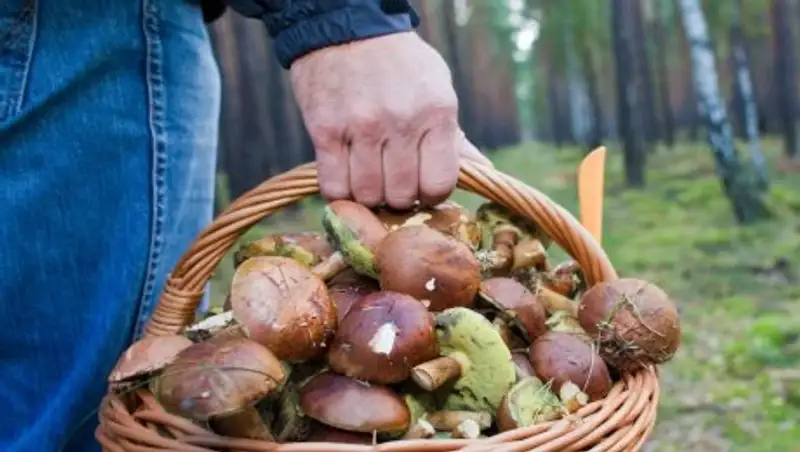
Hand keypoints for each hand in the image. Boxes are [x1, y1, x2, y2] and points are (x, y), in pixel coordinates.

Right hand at [290, 31, 492, 209]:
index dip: (431, 195)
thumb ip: (455, 136)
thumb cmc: (400, 64)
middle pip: (401, 195)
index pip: (439, 184)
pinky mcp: (325, 130)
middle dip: (398, 196)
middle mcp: (401, 121)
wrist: (347, 27)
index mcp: (436, 112)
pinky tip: (346, 176)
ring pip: (366, 195)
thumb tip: (482, 172)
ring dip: (368, 194)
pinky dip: (339, 190)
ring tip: (369, 177)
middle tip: (392, 181)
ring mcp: (361, 126)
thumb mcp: (438, 89)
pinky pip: (333, 185)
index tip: (421, 187)